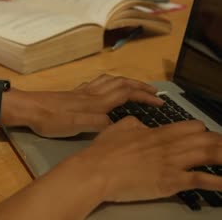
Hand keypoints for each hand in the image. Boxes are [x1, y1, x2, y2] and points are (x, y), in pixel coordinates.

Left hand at [24, 74, 162, 137]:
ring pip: (110, 81)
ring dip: (126, 82)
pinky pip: (97, 83)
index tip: (160, 101)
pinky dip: (109, 82)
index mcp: (96, 102)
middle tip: (154, 92)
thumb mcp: (75, 126)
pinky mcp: (73, 93)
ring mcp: (82, 92)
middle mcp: (92, 94)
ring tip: (135, 87)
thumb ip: (98, 124)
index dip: (144, 96)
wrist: (28, 108)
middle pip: (121, 83)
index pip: (126, 94)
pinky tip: (105, 87)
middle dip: (140, 86)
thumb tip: (117, 124)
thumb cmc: (50, 120)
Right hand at [75, 117, 221, 201]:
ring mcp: (172, 163)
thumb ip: (134, 124)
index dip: (204, 132)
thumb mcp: (118, 128)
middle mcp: (170, 145)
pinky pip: (200, 180)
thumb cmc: (103, 151)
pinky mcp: (171, 181)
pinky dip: (217, 181)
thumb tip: (142, 124)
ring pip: (208, 155)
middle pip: (206, 140)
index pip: (192, 128)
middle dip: (220, 144)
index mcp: (157, 133)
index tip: (209, 137)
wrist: (96, 170)